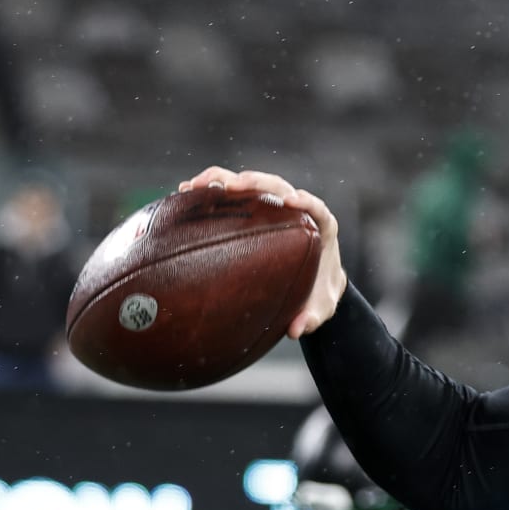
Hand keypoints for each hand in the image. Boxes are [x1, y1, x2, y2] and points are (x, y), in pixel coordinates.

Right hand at [178, 166, 346, 337]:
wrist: (316, 287)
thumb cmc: (321, 294)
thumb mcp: (321, 309)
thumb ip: (311, 318)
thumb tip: (295, 329)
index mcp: (321, 228)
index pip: (316, 208)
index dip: (305, 201)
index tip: (290, 200)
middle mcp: (298, 211)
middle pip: (278, 187)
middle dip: (254, 182)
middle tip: (230, 186)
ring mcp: (276, 207)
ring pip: (253, 185)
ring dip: (224, 180)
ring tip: (195, 186)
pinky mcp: (258, 211)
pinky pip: (237, 196)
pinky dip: (214, 192)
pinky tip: (187, 194)